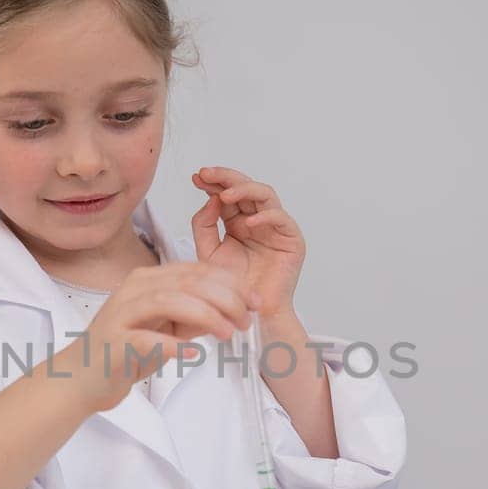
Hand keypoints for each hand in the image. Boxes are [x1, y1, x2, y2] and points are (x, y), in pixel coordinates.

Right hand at [60, 262, 258, 412]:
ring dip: (205, 315)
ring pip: (168, 301)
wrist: (81, 379)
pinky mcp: (113, 342)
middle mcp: (133, 290)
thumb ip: (195, 317)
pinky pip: (146, 339)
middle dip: (225, 298)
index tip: (256, 302)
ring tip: (228, 333)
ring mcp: (121, 314)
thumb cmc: (124, 352)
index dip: (232, 284)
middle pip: (187, 282)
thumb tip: (232, 312)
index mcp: (148, 280)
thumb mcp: (167, 329)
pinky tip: (193, 352)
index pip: (197, 271)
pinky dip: (173, 344)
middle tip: (246, 320)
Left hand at [190, 167, 305, 319]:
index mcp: (237, 222)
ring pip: (265, 194)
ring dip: (244, 190)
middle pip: (245, 187)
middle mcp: (257, 220)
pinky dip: (265, 216)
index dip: (213, 182)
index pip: (227, 193)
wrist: (248, 314)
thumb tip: (211, 198)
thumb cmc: (231, 287)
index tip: (196, 177)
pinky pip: (281, 218)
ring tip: (225, 196)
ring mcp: (275, 227)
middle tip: (208, 174)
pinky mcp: (291, 239)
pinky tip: (247, 222)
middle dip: (226, 177)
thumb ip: (204, 224)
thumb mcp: (208, 251)